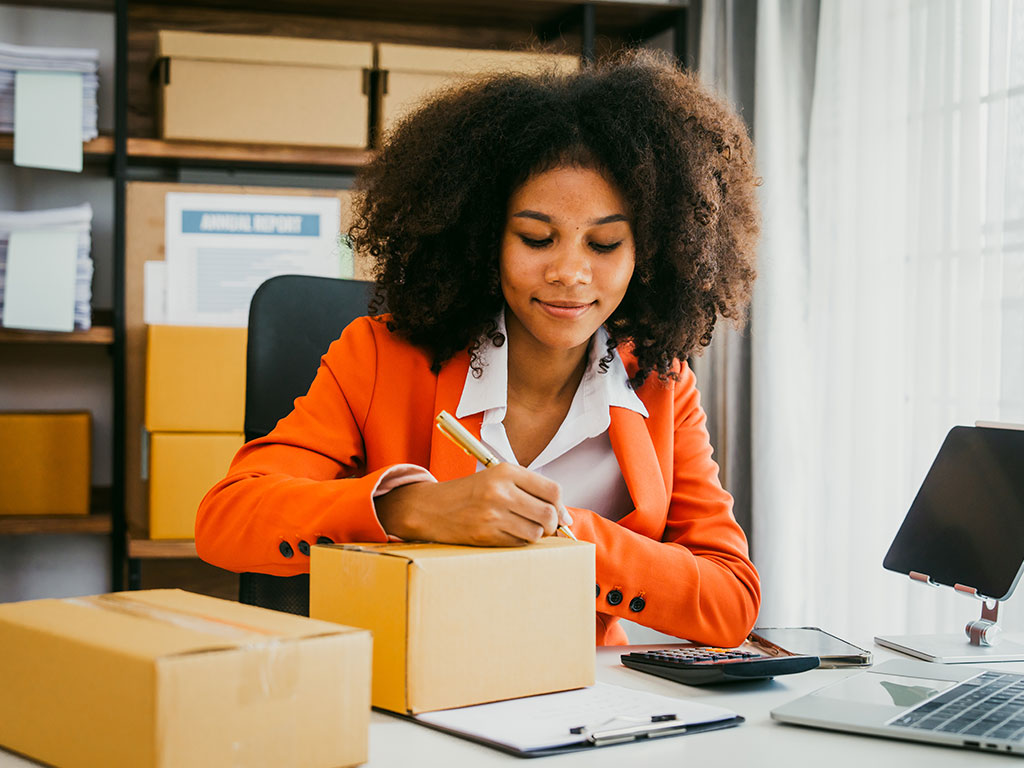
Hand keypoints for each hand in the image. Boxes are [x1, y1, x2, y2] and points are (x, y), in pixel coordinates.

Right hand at [376, 463, 573, 546]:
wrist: (431, 508)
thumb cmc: (468, 493)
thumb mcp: (497, 478)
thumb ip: (530, 490)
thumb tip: (565, 516)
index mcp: (505, 471)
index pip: (552, 490)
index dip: (560, 505)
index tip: (559, 513)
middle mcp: (500, 491)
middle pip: (548, 514)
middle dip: (552, 524)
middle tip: (544, 525)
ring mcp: (492, 514)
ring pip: (536, 532)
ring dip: (535, 534)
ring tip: (521, 527)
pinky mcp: (485, 535)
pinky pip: (519, 543)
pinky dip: (519, 542)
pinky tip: (507, 533)